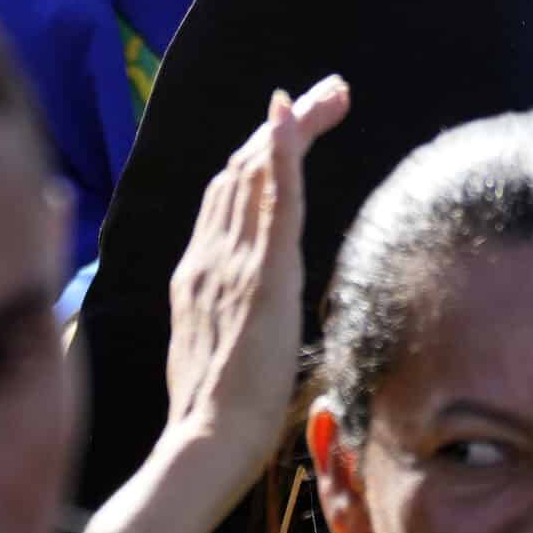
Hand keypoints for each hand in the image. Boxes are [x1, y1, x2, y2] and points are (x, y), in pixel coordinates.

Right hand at [92, 74, 350, 532]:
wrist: (208, 442)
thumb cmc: (219, 414)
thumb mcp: (223, 347)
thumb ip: (234, 314)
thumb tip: (256, 308)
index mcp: (200, 271)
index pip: (230, 192)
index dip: (262, 151)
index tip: (292, 122)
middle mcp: (209, 254)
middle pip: (245, 167)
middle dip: (289, 124)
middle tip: (330, 91)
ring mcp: (232, 261)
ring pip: (259, 172)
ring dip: (297, 124)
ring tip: (333, 92)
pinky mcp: (260, 275)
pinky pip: (272, 202)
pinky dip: (282, 154)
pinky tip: (292, 117)